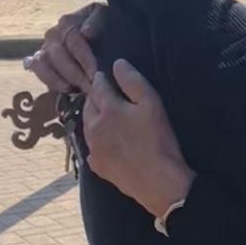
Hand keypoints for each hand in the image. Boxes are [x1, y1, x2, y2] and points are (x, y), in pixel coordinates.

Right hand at [25, 3, 105, 92]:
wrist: (105, 34)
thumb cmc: (107, 26)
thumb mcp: (107, 18)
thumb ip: (98, 21)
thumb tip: (86, 32)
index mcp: (68, 22)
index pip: (73, 41)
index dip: (85, 59)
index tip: (96, 74)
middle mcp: (53, 35)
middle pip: (58, 55)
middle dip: (75, 73)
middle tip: (90, 87)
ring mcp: (44, 48)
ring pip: (43, 63)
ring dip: (60, 79)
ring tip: (76, 90)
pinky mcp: (39, 63)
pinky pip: (36, 70)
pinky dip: (49, 80)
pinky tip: (65, 90)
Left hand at [83, 59, 195, 217]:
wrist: (158, 180)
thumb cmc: (158, 139)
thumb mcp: (152, 104)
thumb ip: (133, 81)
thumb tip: (117, 64)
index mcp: (107, 109)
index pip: (99, 87)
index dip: (101, 79)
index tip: (102, 74)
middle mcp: (94, 128)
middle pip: (88, 106)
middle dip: (94, 97)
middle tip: (101, 92)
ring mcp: (93, 149)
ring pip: (87, 127)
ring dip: (92, 117)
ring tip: (102, 114)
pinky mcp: (97, 166)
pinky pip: (92, 147)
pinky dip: (96, 139)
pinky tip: (105, 141)